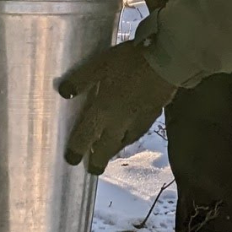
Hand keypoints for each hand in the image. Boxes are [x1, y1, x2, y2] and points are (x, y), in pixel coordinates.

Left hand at [59, 40, 177, 173]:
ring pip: (122, 144)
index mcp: (102, 112)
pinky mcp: (152, 117)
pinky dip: (128, 139)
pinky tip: (129, 134)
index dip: (76, 150)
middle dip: (97, 161)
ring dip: (113, 150)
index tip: (71, 160)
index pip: (85, 137)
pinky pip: (136, 134)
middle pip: (106, 149)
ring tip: (108, 152)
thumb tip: (64, 92)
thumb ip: (81, 79)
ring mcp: (137, 123)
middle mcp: (119, 123)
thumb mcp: (99, 64)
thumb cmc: (129, 62)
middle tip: (93, 168)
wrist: (166, 64)